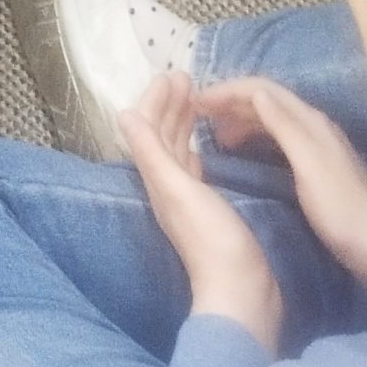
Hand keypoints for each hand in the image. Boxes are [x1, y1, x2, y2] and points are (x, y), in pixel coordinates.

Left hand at [120, 72, 283, 348]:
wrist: (242, 291)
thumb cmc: (212, 239)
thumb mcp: (178, 190)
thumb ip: (152, 153)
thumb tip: (124, 114)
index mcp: (158, 181)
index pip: (150, 130)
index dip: (157, 101)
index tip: (173, 74)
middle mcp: (168, 188)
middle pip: (162, 138)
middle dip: (169, 106)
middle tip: (184, 76)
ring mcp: (188, 200)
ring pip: (177, 151)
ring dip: (182, 123)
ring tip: (194, 99)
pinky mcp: (208, 210)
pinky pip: (194, 169)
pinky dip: (194, 149)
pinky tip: (200, 146)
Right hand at [195, 78, 366, 300]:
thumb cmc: (340, 210)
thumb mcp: (308, 166)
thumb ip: (284, 127)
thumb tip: (256, 92)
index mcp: (309, 122)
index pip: (261, 89)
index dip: (227, 90)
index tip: (196, 101)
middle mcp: (312, 125)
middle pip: (265, 100)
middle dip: (230, 101)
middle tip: (197, 115)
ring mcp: (314, 146)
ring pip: (270, 118)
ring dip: (240, 118)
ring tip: (214, 135)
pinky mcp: (314, 167)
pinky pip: (275, 138)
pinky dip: (254, 136)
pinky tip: (243, 154)